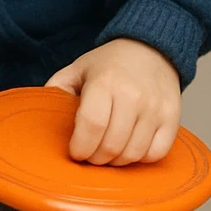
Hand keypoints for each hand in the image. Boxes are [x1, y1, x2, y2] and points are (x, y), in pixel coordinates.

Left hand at [45, 38, 180, 165]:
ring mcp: (156, 107)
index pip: (92, 125)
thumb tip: (38, 112)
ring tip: (108, 151)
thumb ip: (57, 89)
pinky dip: (140, 158)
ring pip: (133, 154)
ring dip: (116, 161)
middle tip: (90, 154)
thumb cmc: (110, 64)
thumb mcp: (78, 68)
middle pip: (111, 145)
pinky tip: (130, 147)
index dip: (80, 147)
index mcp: (105, 81)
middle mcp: (133, 95)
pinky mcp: (172, 118)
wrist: (152, 49)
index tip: (75, 152)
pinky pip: (155, 153)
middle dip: (95, 159)